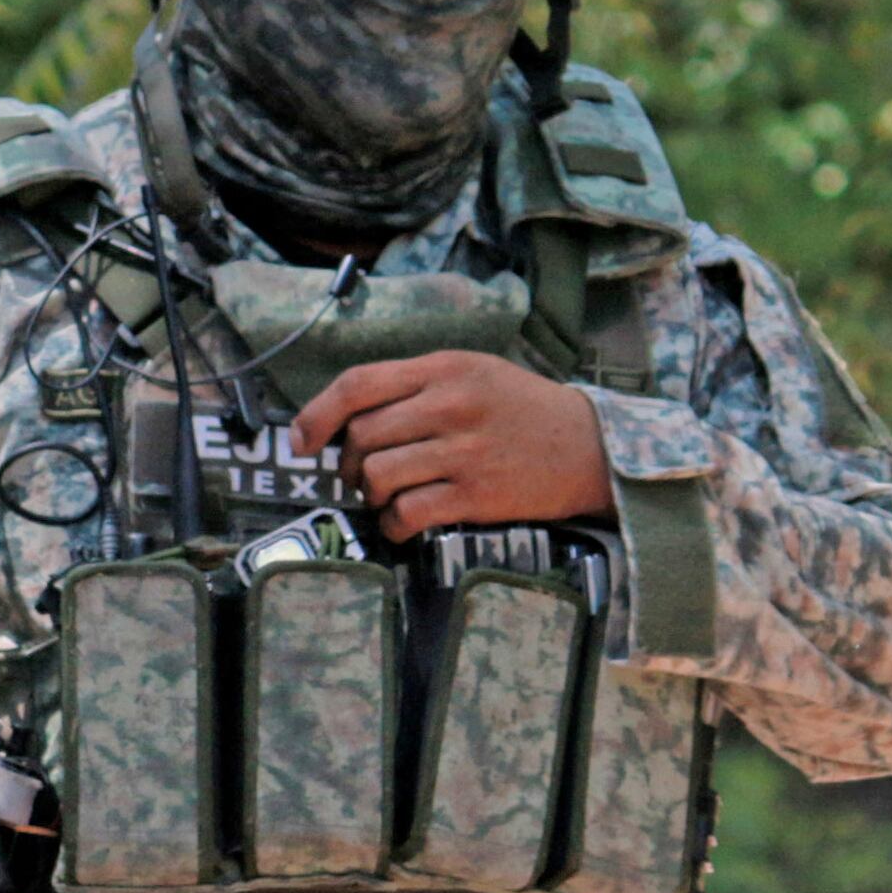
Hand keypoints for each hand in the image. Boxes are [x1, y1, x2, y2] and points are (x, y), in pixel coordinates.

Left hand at [290, 352, 614, 541]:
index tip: (300, 440)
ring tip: (386, 497)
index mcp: (445, 367)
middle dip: (347, 463)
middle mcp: (450, 404)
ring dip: (369, 495)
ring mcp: (463, 451)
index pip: (358, 384)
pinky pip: (406, 514)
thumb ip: (414, 387)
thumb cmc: (523, 410)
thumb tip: (345, 419)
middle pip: (361, 435)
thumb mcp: (473, 373)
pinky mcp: (475, 495)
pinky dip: (393, 525)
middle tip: (360, 475)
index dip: (316, 414)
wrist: (591, 448)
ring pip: (377, 476)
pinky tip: (403, 522)